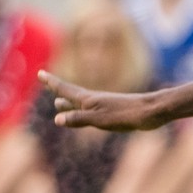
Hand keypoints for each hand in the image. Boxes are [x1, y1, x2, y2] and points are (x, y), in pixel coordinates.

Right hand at [39, 72, 165, 131]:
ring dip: (67, 101)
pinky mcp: (114, 112)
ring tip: (58, 101)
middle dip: (57, 90)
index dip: (52, 82)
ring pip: (81, 102)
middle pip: (71, 94)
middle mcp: (95, 100)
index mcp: (88, 99)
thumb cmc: (126, 114)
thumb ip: (78, 118)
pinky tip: (87, 114)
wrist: (152, 112)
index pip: (65, 90)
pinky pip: (91, 110)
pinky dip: (81, 111)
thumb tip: (57, 119)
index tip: (40, 73)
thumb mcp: (99, 119)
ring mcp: (104, 105)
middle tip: (47, 82)